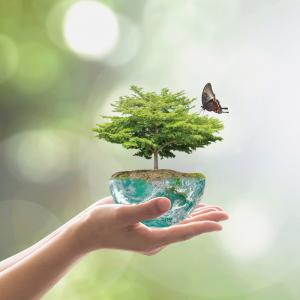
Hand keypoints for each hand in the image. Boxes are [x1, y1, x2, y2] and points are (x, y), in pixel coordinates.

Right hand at [76, 197, 228, 254]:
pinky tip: (188, 207)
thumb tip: (168, 202)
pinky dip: (181, 213)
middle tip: (224, 214)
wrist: (86, 230)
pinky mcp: (146, 225)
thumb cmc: (101, 223)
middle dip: (205, 220)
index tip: (220, 224)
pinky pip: (169, 220)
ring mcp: (151, 232)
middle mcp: (155, 237)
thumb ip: (144, 209)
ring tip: (213, 210)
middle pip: (185, 228)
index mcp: (151, 239)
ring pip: (179, 223)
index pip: (182, 232)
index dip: (202, 226)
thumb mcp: (121, 214)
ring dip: (196, 216)